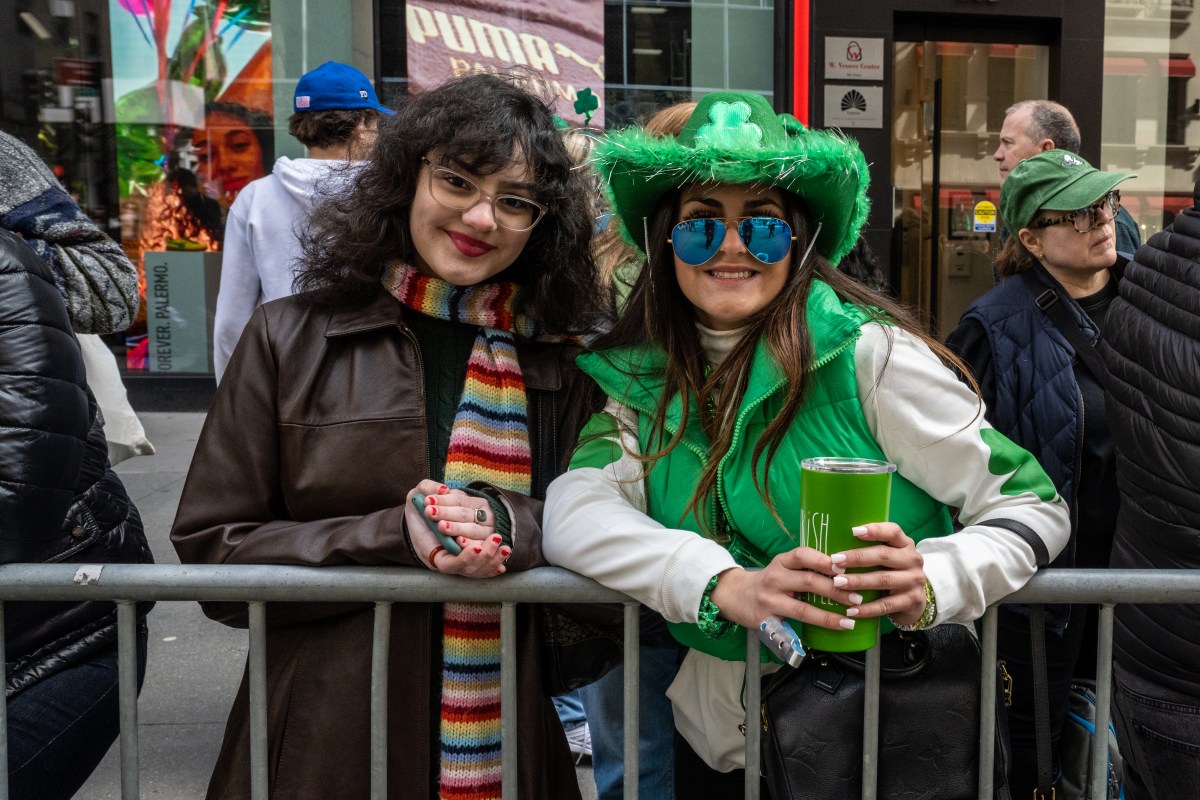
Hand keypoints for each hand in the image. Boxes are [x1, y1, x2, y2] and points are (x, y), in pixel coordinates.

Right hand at [404, 480, 510, 578]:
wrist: (420, 517)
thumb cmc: (419, 507)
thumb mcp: (417, 494)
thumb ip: (427, 489)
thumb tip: (445, 489)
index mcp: (430, 550)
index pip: (448, 563)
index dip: (463, 557)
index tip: (475, 547)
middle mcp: (444, 560)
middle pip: (466, 568)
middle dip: (484, 555)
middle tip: (496, 539)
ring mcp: (456, 562)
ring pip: (476, 571)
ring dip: (491, 560)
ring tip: (505, 547)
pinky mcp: (466, 559)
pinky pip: (480, 570)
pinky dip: (491, 568)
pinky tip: (502, 565)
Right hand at [708, 547, 861, 632]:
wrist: (734, 596)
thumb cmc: (768, 581)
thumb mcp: (783, 567)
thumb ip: (806, 567)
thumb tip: (845, 569)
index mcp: (781, 562)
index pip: (802, 555)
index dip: (823, 560)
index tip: (844, 565)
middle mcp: (774, 578)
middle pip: (808, 581)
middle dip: (835, 590)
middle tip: (857, 597)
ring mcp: (770, 600)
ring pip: (803, 609)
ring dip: (829, 616)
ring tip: (850, 619)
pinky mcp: (767, 620)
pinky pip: (794, 627)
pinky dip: (814, 630)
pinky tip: (829, 632)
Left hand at [827, 522, 926, 625]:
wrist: (914, 601)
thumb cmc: (891, 572)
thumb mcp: (887, 558)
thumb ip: (870, 548)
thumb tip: (834, 541)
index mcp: (905, 544)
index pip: (893, 531)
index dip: (875, 530)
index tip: (853, 531)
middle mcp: (912, 559)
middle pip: (884, 555)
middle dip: (857, 558)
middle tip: (835, 561)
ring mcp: (914, 580)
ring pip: (883, 579)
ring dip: (858, 581)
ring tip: (838, 583)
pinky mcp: (912, 601)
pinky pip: (886, 605)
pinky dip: (867, 608)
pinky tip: (850, 610)